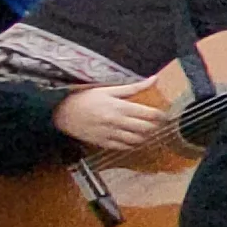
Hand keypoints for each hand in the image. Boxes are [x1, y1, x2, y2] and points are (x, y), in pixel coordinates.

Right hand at [50, 84, 167, 153]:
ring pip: (137, 140)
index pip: (149, 114)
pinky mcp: (103, 143)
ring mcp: (109, 134)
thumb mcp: (109, 90)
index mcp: (119, 107)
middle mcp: (116, 122)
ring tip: (146, 131)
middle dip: (156, 126)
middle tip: (157, 123)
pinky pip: (124, 148)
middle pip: (146, 129)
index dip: (161, 116)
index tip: (165, 115)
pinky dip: (132, 144)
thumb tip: (154, 79)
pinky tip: (133, 138)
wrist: (61, 112)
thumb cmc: (86, 98)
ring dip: (145, 137)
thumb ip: (134, 87)